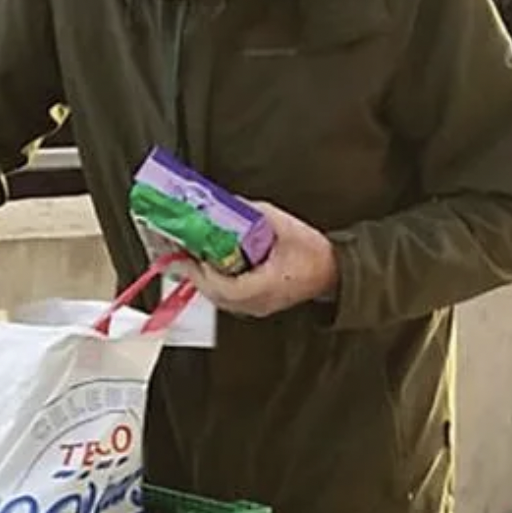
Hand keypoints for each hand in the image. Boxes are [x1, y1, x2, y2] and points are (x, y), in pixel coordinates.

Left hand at [190, 201, 338, 317]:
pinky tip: (208, 269)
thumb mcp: (281, 224)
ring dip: (202, 280)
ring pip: (220, 299)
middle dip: (194, 274)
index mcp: (266, 285)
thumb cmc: (312, 252)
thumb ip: (251, 214)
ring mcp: (257, 307)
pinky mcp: (257, 305)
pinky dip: (214, 284)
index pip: (226, 287)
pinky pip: (228, 299)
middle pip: (216, 295)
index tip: (190, 255)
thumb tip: (225, 205)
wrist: (332, 271)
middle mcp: (259, 302)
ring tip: (189, 259)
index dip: (204, 273)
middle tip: (179, 254)